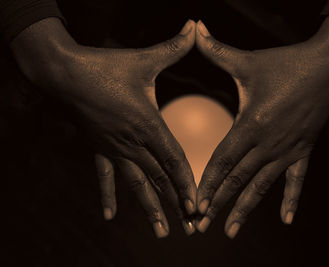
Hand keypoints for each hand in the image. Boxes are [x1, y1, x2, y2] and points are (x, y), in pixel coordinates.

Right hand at [10, 18, 197, 237]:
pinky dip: (108, 197)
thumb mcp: (143, 59)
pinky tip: (110, 218)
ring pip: (136, 185)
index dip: (187, 184)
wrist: (63, 72)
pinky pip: (105, 177)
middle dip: (176, 204)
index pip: (173, 160)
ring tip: (161, 232)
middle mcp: (132, 142)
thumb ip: (173, 47)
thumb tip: (193, 25)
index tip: (197, 206)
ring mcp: (114, 149)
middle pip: (159, 179)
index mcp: (147, 124)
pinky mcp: (99, 148)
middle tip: (190, 228)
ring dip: (150, 209)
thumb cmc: (105, 66)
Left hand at [194, 17, 328, 237]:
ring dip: (245, 210)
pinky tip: (286, 220)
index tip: (195, 204)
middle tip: (200, 227)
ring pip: (262, 187)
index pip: (223, 161)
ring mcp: (287, 150)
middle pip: (238, 180)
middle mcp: (268, 144)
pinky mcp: (303, 150)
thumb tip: (194, 28)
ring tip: (231, 231)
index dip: (207, 183)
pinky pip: (296, 181)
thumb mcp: (248, 61)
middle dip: (217, 205)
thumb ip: (217, 50)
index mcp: (251, 125)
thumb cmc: (286, 64)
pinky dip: (291, 200)